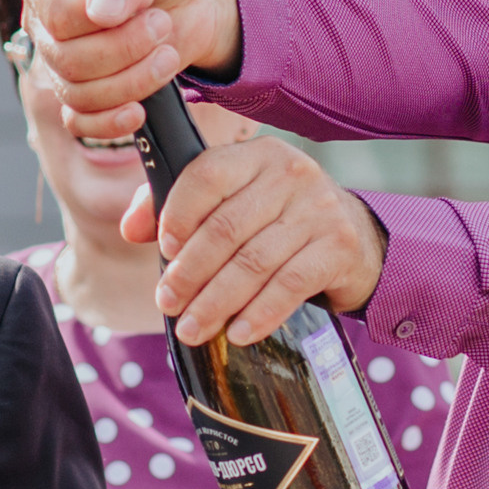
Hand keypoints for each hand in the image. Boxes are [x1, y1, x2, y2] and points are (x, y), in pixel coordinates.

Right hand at [20, 0, 242, 140]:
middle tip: (164, 22)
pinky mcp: (90, 90)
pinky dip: (109, 123)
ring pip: (79, 93)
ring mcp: (63, 60)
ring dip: (134, 80)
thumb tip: (99, 12)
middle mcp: (46, 22)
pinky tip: (139, 111)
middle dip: (128, 47)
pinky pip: (80, 122)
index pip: (58, 14)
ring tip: (168, 52)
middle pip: (68, 59)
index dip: (109, 14)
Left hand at [122, 137, 386, 345]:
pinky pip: (290, 285)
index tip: (163, 250)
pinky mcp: (340, 245)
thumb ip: (178, 206)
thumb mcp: (233, 201)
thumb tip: (131, 229)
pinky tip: (239, 333)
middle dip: (190, 272)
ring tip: (193, 328)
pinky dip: (260, 313)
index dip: (178, 213)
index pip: (208, 175)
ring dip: (217, 302)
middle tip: (168, 303)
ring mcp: (321, 208)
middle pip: (227, 227)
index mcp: (258, 155)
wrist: (356, 238)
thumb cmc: (278, 220)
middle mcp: (293, 173)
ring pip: (254, 261)